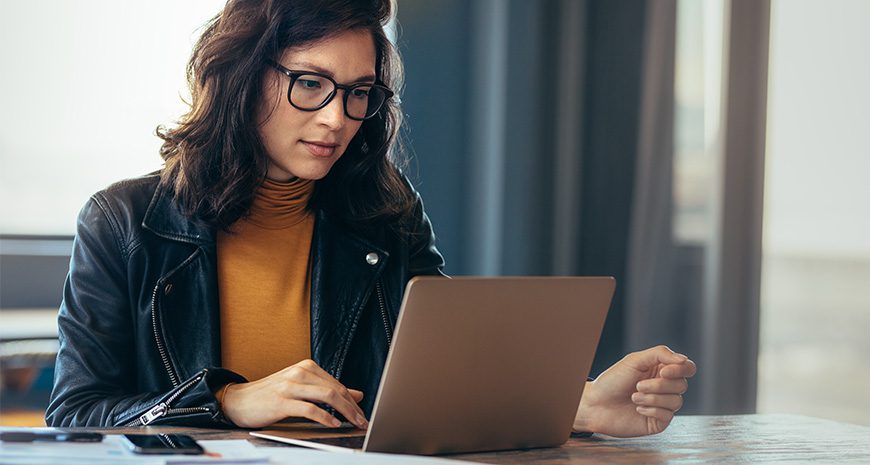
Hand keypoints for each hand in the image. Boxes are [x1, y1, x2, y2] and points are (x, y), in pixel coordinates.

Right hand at [220, 359, 367, 428]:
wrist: (238, 400)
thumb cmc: (270, 395)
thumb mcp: (302, 388)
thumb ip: (327, 390)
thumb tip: (357, 394)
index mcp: (307, 367)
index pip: (338, 384)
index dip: (353, 401)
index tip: (362, 414)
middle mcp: (300, 372)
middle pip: (336, 390)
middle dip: (353, 408)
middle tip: (363, 422)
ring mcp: (290, 386)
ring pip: (327, 396)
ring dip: (345, 412)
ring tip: (353, 423)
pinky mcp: (281, 401)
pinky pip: (309, 409)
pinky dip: (325, 417)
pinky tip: (333, 424)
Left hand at [574, 345, 696, 436]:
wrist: (596, 404)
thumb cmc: (613, 380)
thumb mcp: (635, 360)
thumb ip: (660, 354)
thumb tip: (684, 360)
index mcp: (661, 370)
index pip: (687, 368)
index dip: (680, 369)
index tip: (663, 372)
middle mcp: (665, 387)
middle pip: (682, 384)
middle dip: (659, 385)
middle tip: (638, 385)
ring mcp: (663, 405)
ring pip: (677, 401)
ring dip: (653, 398)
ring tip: (634, 397)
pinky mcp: (658, 421)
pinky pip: (668, 415)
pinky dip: (652, 410)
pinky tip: (638, 408)